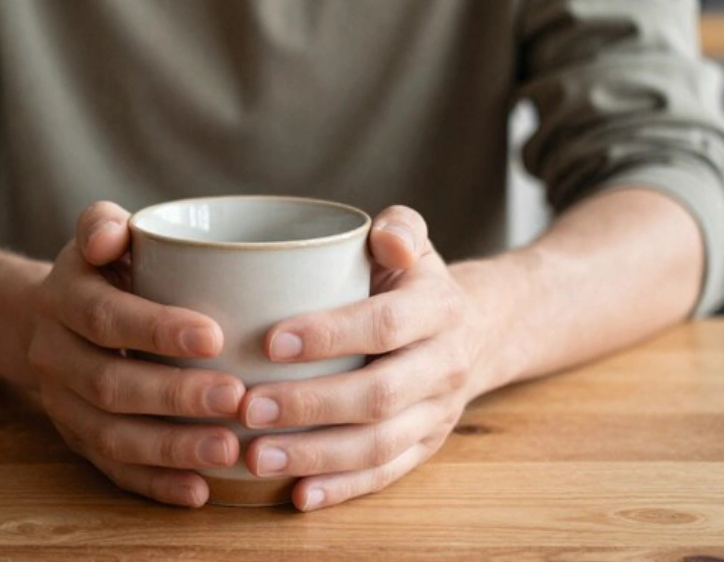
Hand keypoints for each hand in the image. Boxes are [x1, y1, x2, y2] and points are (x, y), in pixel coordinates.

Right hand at [26, 201, 246, 507]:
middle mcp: (54, 355)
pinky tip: (200, 491)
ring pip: (110, 436)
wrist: (48, 320)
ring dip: (170, 448)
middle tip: (236, 397)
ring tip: (229, 450)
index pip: (105, 316)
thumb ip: (103, 224)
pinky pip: (112, 470)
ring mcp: (63, 404)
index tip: (214, 336)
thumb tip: (111, 233)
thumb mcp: (97, 235)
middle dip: (174, 396)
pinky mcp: (78, 440)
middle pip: (109, 384)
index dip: (155, 329)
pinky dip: (155, 484)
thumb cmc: (101, 270)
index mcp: (63, 299)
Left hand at [240, 205, 488, 510]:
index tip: (271, 342)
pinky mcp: (425, 447)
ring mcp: (437, 413)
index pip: (385, 324)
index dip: (330, 335)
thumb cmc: (413, 280)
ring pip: (379, 445)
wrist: (476, 328)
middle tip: (247, 407)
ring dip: (316, 455)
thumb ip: (400, 227)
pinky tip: (297, 495)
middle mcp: (444, 364)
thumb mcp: (414, 241)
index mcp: (438, 308)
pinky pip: (385, 475)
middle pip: (379, 394)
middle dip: (310, 405)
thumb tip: (387, 238)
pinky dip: (341, 489)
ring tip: (257, 456)